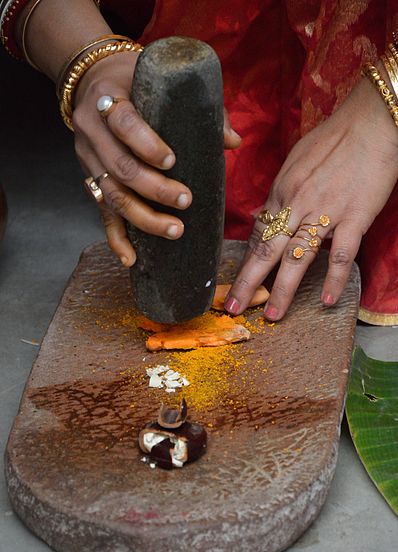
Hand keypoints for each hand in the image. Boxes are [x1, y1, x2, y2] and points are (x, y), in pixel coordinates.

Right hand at [73, 52, 240, 265]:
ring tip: (175, 230)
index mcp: (109, 99)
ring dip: (144, 218)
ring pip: (112, 196)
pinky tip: (131, 259)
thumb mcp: (160, 81)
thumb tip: (233, 142)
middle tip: (186, 200)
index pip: (124, 123)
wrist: (90, 82)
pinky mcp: (90, 181)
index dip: (147, 145)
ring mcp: (88, 160)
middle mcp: (92, 132)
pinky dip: (115, 238)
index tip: (173, 161)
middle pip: (120, 168)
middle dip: (154, 189)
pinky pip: (101, 213)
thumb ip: (199, 107)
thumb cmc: (133, 80)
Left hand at [225, 69, 397, 320]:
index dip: (248, 261)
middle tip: (235, 308)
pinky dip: (333, 279)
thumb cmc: (334, 138)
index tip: (239, 280)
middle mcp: (296, 205)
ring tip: (273, 315)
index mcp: (281, 191)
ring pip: (297, 258)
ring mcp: (324, 213)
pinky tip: (327, 301)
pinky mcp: (354, 218)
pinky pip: (340, 255)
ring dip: (283, 290)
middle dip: (248, 282)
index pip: (259, 234)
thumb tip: (272, 211)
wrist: (372, 122)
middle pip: (266, 251)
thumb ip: (284, 190)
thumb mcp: (297, 161)